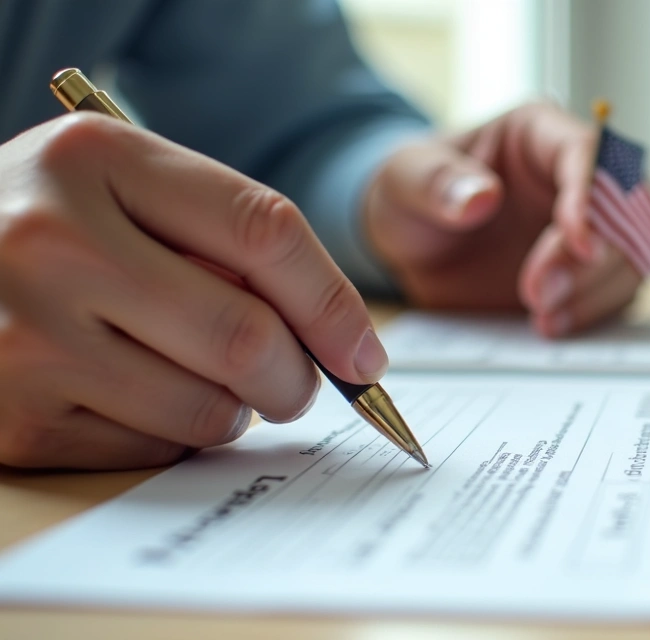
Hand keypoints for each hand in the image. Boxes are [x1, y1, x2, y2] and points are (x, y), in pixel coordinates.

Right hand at [0, 113, 386, 468]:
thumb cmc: (49, 225)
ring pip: (207, 406)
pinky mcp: (10, 415)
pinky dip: (175, 435)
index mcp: (97, 159)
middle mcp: (53, 240)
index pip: (265, 233)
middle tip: (295, 384)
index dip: (334, 304)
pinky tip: (140, 398)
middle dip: (297, 377)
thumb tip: (342, 341)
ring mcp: (24, 333)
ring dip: (236, 410)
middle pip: (246, 335)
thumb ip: (224, 235)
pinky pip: (151, 448)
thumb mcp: (120, 186)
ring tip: (205, 381)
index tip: (365, 354)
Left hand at [362, 102, 649, 337]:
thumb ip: (436, 182)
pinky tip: (553, 324)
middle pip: (625, 207)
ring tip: (542, 316)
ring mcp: (591, 224)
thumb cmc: (412, 193)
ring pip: (631, 252)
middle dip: (594, 257)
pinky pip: (618, 290)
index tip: (579, 244)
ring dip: (597, 290)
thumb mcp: (403, 180)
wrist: (414, 243)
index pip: (587, 153)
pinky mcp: (589, 270)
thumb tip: (481, 197)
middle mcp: (578, 174)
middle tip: (539, 294)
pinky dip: (594, 311)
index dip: (590, 198)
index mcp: (540, 133)